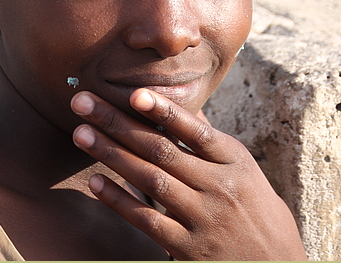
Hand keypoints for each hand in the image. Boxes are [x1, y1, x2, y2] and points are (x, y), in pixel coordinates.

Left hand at [70, 89, 306, 260]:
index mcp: (235, 162)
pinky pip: (147, 220)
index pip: (195, 130)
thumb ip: (215, 147)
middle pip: (162, 149)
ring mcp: (203, 219)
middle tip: (83, 102)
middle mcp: (220, 187)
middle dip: (117, 122)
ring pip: (150, 179)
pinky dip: (120, 200)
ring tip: (80, 133)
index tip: (134, 93)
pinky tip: (96, 183)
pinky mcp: (188, 249)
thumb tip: (191, 115)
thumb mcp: (248, 175)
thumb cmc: (260, 217)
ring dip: (111, 154)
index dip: (164, 111)